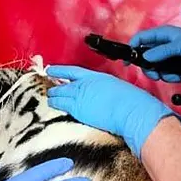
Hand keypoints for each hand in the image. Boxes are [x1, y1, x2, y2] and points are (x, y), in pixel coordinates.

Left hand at [46, 66, 178, 158]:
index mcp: (95, 77)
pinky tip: (53, 105)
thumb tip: (102, 94)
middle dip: (55, 86)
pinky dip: (56, 105)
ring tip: (49, 97)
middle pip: (64, 84)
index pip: (73, 71)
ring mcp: (80, 97)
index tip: (51, 69)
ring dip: (53, 96)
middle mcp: (85, 85)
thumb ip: (104, 89)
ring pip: (60, 95)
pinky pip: (62, 106)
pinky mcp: (78, 110)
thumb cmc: (131, 100)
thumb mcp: (115, 87)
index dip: (60, 70)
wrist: (130, 110)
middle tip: (49, 86)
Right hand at [129, 26, 180, 81]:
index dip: (132, 48)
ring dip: (163, 74)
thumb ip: (162, 52)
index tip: (127, 63)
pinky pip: (166, 73)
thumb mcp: (180, 46)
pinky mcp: (176, 65)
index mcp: (161, 34)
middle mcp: (163, 44)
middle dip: (150, 68)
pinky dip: (171, 77)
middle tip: (157, 75)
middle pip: (145, 57)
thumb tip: (145, 58)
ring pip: (156, 67)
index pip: (140, 39)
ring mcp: (169, 55)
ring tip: (175, 76)